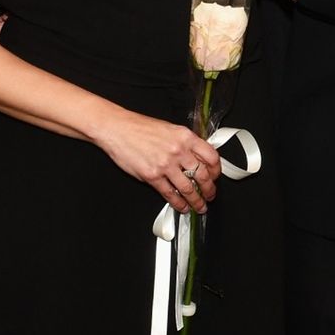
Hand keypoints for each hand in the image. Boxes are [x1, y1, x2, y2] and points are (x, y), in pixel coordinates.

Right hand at [94, 110, 220, 212]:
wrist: (117, 129)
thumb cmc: (141, 128)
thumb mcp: (171, 129)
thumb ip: (186, 144)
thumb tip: (198, 159)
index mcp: (186, 137)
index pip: (211, 157)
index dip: (216, 171)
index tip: (215, 177)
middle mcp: (178, 151)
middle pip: (202, 175)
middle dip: (209, 190)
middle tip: (210, 196)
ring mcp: (165, 165)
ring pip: (188, 188)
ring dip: (196, 201)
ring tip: (199, 206)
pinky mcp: (152, 176)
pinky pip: (169, 194)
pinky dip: (178, 203)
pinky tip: (182, 207)